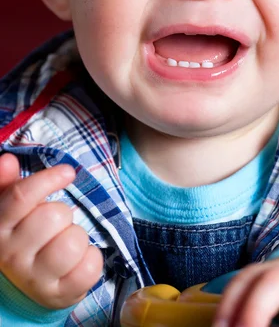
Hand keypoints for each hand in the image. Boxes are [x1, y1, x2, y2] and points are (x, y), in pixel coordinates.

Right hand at [0, 153, 103, 308]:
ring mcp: (34, 278)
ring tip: (66, 242)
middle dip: (63, 213)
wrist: (26, 284)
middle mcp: (11, 255)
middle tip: (57, 223)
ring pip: (74, 241)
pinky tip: (78, 260)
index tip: (68, 172)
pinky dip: (92, 259)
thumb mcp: (11, 209)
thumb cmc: (24, 234)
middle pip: (54, 215)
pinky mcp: (58, 295)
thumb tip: (8, 160)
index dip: (49, 179)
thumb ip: (8, 183)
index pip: (21, 196)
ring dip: (77, 236)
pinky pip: (90, 267)